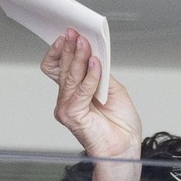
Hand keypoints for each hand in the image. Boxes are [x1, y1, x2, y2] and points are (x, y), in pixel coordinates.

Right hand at [41, 29, 141, 159]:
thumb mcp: (112, 88)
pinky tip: (96, 64)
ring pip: (70, 76)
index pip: (57, 67)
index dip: (61, 51)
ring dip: (79, 57)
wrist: (124, 148)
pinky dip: (90, 75)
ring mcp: (66, 108)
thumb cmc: (119, 126)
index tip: (70, 35)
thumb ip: (99, 72)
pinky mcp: (72, 115)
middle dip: (70, 48)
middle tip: (76, 33)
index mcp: (73, 93)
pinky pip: (81, 89)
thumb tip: (93, 53)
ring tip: (86, 44)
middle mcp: (66, 100)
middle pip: (63, 68)